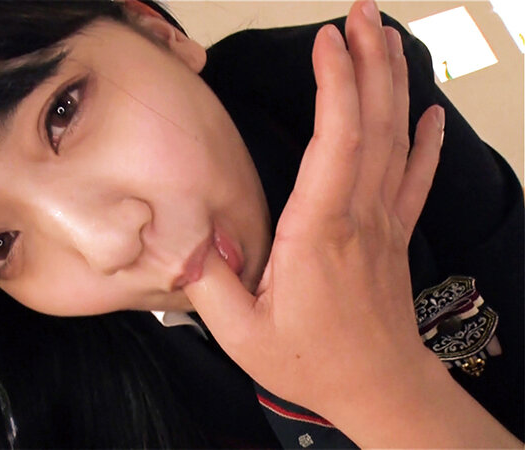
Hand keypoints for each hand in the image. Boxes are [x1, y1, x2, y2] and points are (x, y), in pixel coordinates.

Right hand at [182, 0, 517, 446]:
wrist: (380, 388)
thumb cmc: (313, 362)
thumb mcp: (242, 333)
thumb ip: (208, 281)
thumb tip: (187, 237)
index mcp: (318, 233)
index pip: (336, 141)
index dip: (335, 84)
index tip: (326, 42)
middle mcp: (358, 217)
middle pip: (374, 123)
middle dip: (368, 60)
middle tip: (359, 14)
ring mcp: (383, 222)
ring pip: (397, 139)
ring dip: (393, 82)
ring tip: (385, 37)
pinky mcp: (394, 233)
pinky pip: (416, 174)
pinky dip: (425, 137)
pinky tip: (429, 109)